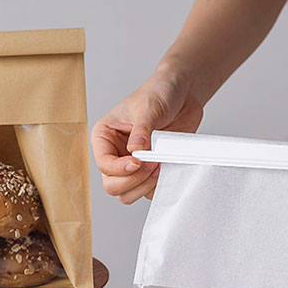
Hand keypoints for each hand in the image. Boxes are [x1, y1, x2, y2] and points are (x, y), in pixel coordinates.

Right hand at [90, 70, 202, 203]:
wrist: (183, 95)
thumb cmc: (159, 93)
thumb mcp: (149, 107)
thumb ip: (142, 130)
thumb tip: (135, 150)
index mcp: (105, 136)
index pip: (103, 163)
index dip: (119, 168)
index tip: (138, 161)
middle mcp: (115, 153)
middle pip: (112, 185)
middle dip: (133, 180)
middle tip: (152, 164)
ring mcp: (132, 165)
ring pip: (128, 194)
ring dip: (145, 186)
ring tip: (159, 166)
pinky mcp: (149, 172)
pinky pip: (148, 191)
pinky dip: (157, 186)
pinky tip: (166, 167)